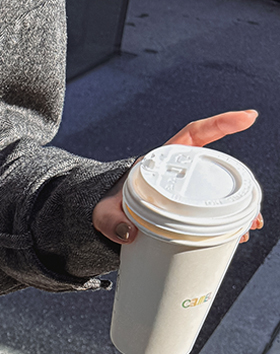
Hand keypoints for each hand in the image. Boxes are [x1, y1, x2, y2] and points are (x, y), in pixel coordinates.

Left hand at [92, 109, 261, 244]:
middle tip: (251, 201)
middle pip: (216, 169)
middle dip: (240, 183)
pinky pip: (212, 213)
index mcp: (161, 159)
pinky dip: (227, 225)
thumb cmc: (107, 208)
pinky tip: (237, 237)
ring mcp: (185, 191)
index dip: (221, 123)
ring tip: (248, 227)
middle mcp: (179, 172)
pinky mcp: (187, 211)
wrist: (107, 221)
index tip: (247, 117)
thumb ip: (108, 220)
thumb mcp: (102, 212)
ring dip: (239, 208)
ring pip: (218, 192)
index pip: (194, 134)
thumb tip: (128, 233)